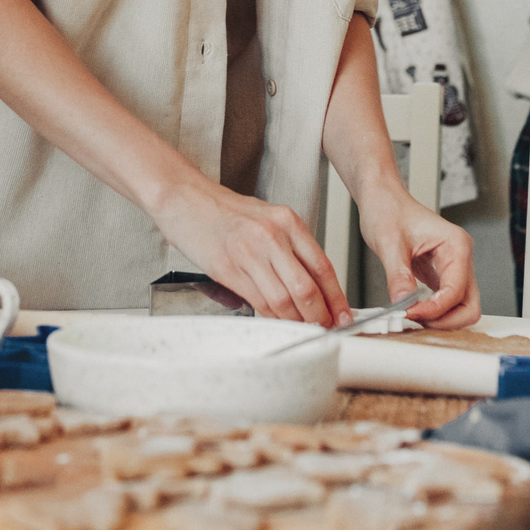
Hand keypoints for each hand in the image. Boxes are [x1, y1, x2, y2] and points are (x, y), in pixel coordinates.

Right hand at [150, 176, 349, 326]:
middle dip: (320, 315)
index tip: (343, 314)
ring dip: (297, 321)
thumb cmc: (226, 211)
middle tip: (327, 328)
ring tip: (305, 329)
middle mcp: (272, 236)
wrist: (186, 200)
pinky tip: (278, 320)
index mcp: (287, 221)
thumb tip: (314, 284)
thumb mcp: (268, 218)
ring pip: (283, 300)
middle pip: (307, 288)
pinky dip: (272, 317)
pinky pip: (258, 302)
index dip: (336, 296)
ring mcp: (249, 253)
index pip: (322, 266)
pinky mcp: (228, 269)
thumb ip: (291, 247)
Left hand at [359, 188, 479, 328]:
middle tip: (416, 319)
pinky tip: (414, 309)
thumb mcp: (389, 242)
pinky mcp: (441, 275)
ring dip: (441, 319)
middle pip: (469, 306)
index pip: (456, 291)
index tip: (410, 312)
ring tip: (413, 315)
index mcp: (456, 245)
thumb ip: (398, 275)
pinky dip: (434, 312)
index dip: (435, 308)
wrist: (382, 199)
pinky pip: (447, 302)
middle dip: (445, 320)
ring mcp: (453, 268)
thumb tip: (403, 303)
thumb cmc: (389, 209)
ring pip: (461, 308)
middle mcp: (460, 257)